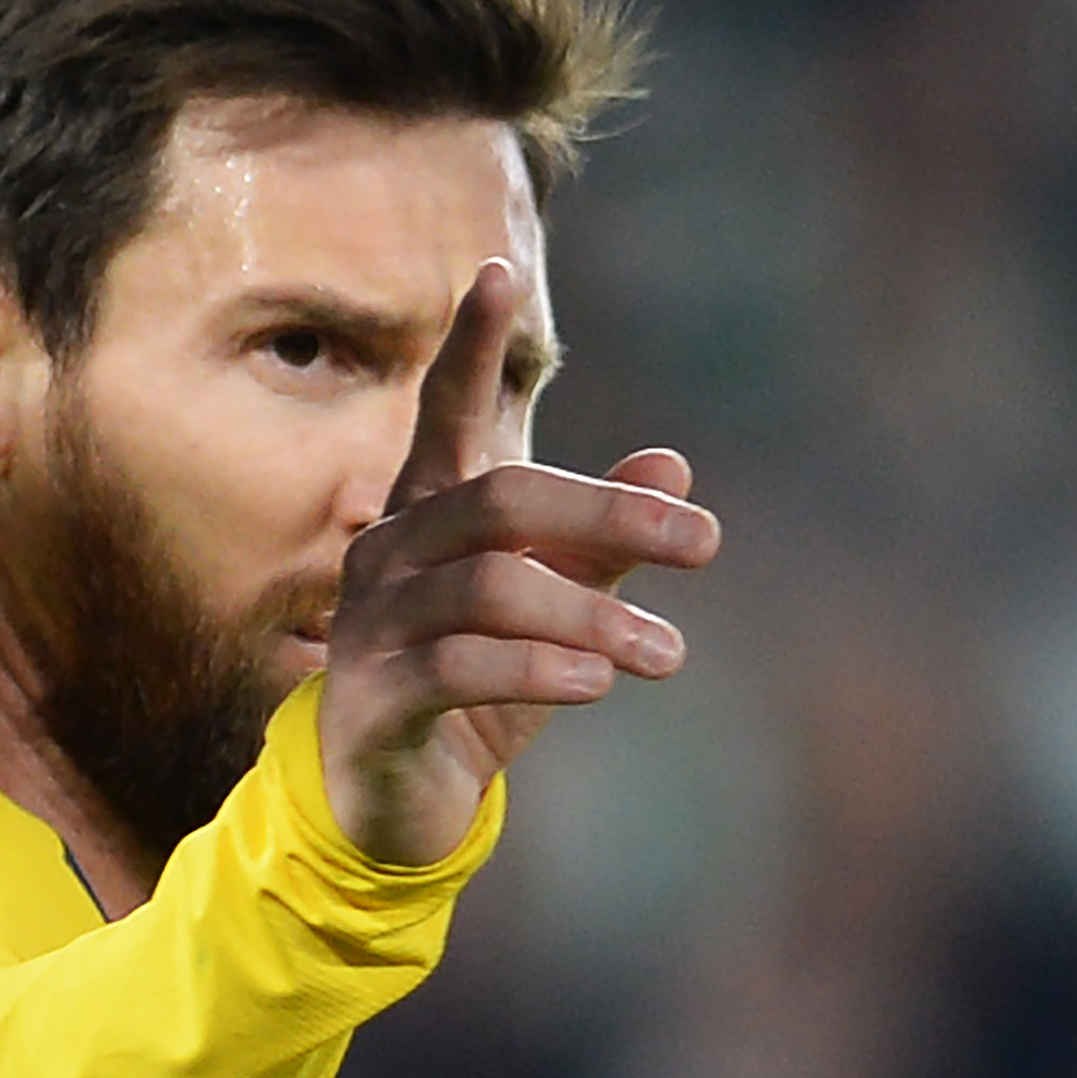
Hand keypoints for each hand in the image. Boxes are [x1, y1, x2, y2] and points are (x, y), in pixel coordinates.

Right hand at [317, 260, 719, 865]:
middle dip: (608, 512)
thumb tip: (674, 460)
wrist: (387, 807)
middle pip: (498, 501)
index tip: (496, 270)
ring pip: (487, 589)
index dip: (468, 348)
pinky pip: (459, 667)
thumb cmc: (473, 689)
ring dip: (592, 615)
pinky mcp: (373, 702)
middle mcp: (389, 554)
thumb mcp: (552, 608)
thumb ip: (602, 540)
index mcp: (427, 515)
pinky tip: (596, 682)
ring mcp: (370, 627)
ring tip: (668, 652)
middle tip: (706, 540)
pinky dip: (537, 669)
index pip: (444, 415)